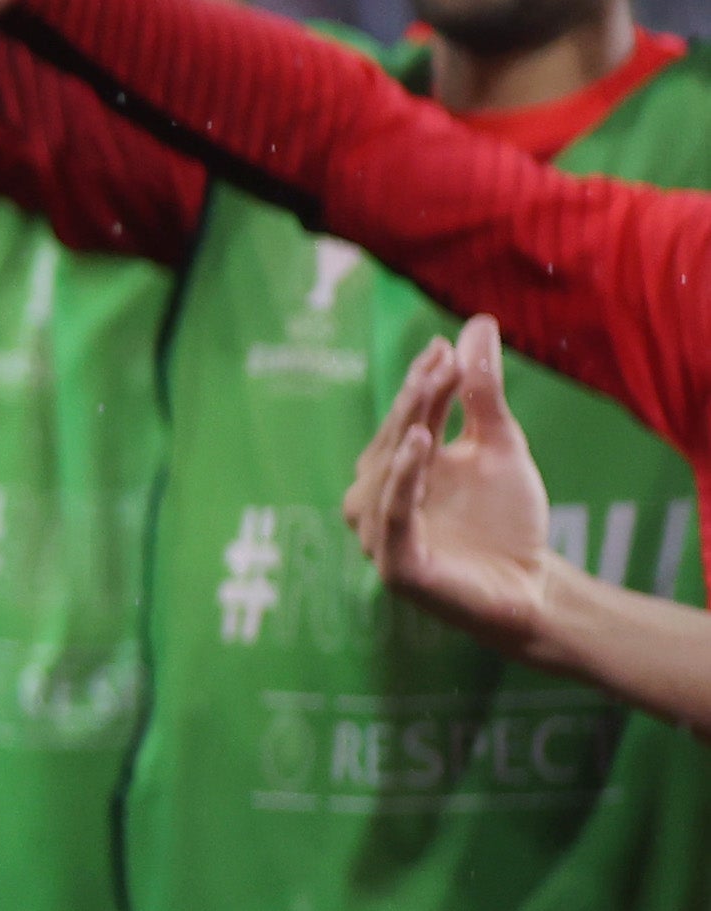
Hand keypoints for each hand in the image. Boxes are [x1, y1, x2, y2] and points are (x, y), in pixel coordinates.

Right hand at [349, 320, 568, 654]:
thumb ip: (483, 392)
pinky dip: (402, 482)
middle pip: (390, 442)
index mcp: (397, 470)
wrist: (531, 586)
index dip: (420, 384)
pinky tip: (419, 446)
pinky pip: (393, 517)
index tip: (443, 346)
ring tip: (426, 411)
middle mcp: (378, 499)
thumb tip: (476, 324)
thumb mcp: (501, 445)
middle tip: (439, 364)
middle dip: (412, 402)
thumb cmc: (508, 520)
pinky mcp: (396, 565)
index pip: (405, 419)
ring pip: (383, 478)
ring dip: (401, 439)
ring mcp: (382, 534)